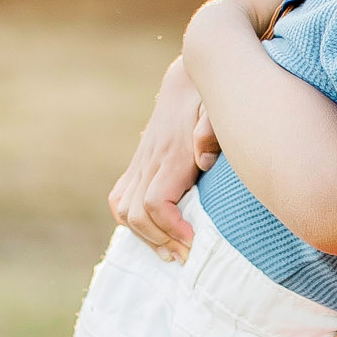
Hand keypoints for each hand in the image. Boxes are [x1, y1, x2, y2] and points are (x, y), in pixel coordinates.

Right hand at [109, 58, 215, 258]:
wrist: (187, 80)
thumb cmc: (209, 100)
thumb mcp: (217, 109)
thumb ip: (212, 131)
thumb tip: (204, 160)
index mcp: (171, 156)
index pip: (154, 203)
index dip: (170, 227)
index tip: (192, 239)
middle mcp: (149, 163)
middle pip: (136, 214)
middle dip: (160, 240)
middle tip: (187, 256)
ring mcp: (140, 164)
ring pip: (122, 210)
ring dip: (144, 236)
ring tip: (171, 252)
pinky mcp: (138, 164)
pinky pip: (119, 198)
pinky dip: (130, 221)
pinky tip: (152, 234)